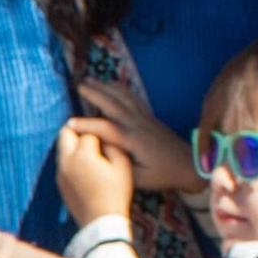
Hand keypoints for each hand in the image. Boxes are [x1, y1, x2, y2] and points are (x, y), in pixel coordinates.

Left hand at [56, 127, 135, 224]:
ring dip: (74, 145)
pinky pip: (62, 163)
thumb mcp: (122, 165)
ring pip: (62, 148)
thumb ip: (112, 145)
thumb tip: (103, 137)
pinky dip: (71, 159)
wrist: (101, 222)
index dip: (99, 131)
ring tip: (92, 153)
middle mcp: (66, 160)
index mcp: (82, 154)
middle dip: (78, 130)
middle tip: (93, 136)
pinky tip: (87, 169)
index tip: (106, 135)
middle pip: (65, 133)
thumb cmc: (116, 192)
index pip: (87, 131)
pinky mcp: (60, 184)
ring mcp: (60, 173)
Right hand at [67, 82, 202, 192]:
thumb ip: (119, 164)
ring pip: (124, 96)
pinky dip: (121, 89)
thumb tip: (100, 152)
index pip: (105, 128)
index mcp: (133, 139)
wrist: (189, 165)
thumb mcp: (139, 178)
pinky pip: (133, 98)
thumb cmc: (162, 175)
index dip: (86, 125)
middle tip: (78, 85)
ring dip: (106, 86)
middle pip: (113, 103)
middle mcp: (138, 124)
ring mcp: (145, 118)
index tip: (69, 123)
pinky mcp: (150, 117)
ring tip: (91, 80)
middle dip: (95, 93)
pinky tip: (113, 85)